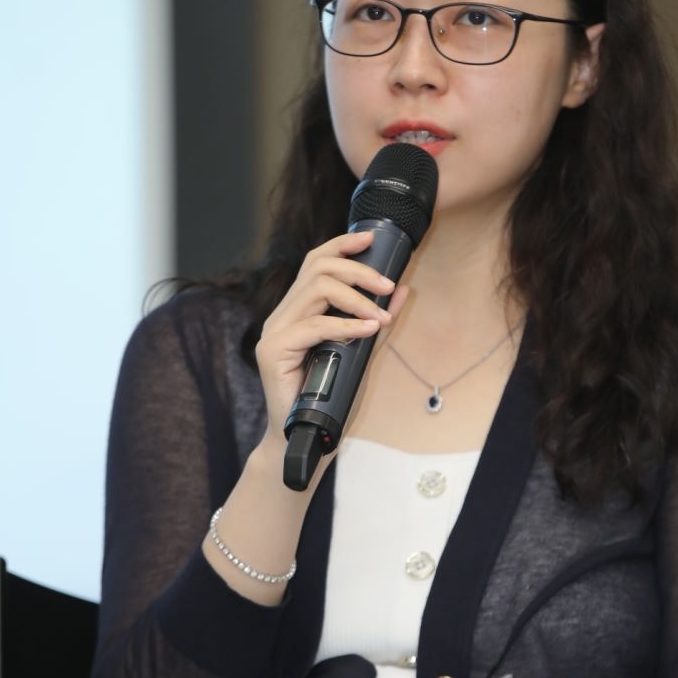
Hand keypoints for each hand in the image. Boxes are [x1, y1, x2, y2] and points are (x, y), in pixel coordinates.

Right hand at [254, 230, 408, 443]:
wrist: (306, 439)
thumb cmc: (331, 397)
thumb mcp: (363, 350)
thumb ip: (377, 319)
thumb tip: (403, 289)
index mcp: (298, 310)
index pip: (315, 262)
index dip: (342, 244)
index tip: (370, 237)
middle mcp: (282, 315)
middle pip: (317, 268)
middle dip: (357, 270)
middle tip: (387, 285)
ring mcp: (275, 332)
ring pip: (315, 290)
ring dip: (356, 298)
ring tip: (381, 316)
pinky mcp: (273, 351)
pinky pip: (314, 327)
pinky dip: (346, 325)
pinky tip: (369, 330)